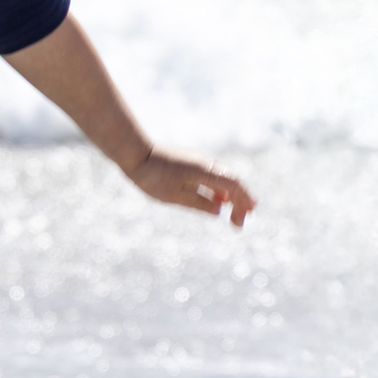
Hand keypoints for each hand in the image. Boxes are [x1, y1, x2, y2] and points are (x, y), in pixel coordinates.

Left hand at [127, 147, 255, 227]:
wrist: (135, 154)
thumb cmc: (152, 176)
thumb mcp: (174, 196)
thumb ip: (198, 203)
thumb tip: (218, 210)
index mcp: (204, 171)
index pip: (233, 185)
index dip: (242, 202)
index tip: (242, 220)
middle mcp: (206, 164)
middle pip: (232, 182)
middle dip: (240, 202)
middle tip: (239, 223)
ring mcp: (199, 163)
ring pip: (222, 180)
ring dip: (231, 197)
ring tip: (234, 214)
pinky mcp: (191, 165)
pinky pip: (212, 178)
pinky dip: (219, 191)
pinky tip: (217, 202)